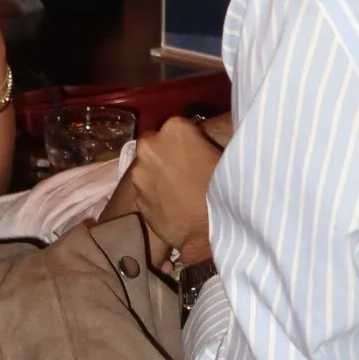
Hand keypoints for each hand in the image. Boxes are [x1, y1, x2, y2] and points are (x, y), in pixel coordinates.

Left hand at [120, 116, 224, 258]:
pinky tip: (171, 204)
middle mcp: (150, 145)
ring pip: (147, 166)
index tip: (195, 153)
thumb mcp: (220, 156)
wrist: (208, 233)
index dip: (186, 140)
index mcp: (174, 129)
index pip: (177, 127)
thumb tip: (198, 142)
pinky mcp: (135, 196)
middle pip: (155, 143)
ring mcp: (139, 172)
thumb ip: (202, 142)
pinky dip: (154, 193)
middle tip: (185, 170)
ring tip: (178, 189)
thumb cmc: (222, 190)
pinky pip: (145, 188)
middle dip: (166, 153)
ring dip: (158, 172)